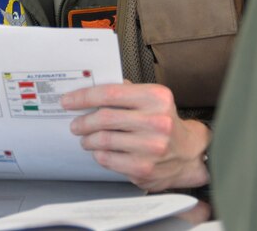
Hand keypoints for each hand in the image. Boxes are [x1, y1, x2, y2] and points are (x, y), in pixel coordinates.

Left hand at [62, 82, 209, 191]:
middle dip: (83, 121)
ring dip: (88, 139)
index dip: (84, 97)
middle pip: (104, 118)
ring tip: (86, 138)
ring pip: (103, 140)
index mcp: (156, 97)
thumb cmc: (164, 122)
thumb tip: (92, 88)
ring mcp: (151, 147)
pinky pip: (108, 159)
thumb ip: (126, 92)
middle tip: (76, 124)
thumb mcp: (152, 99)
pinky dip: (99, 154)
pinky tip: (100, 151)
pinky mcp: (144, 168)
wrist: (188, 153)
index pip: (110, 93)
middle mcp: (156, 121)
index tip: (69, 101)